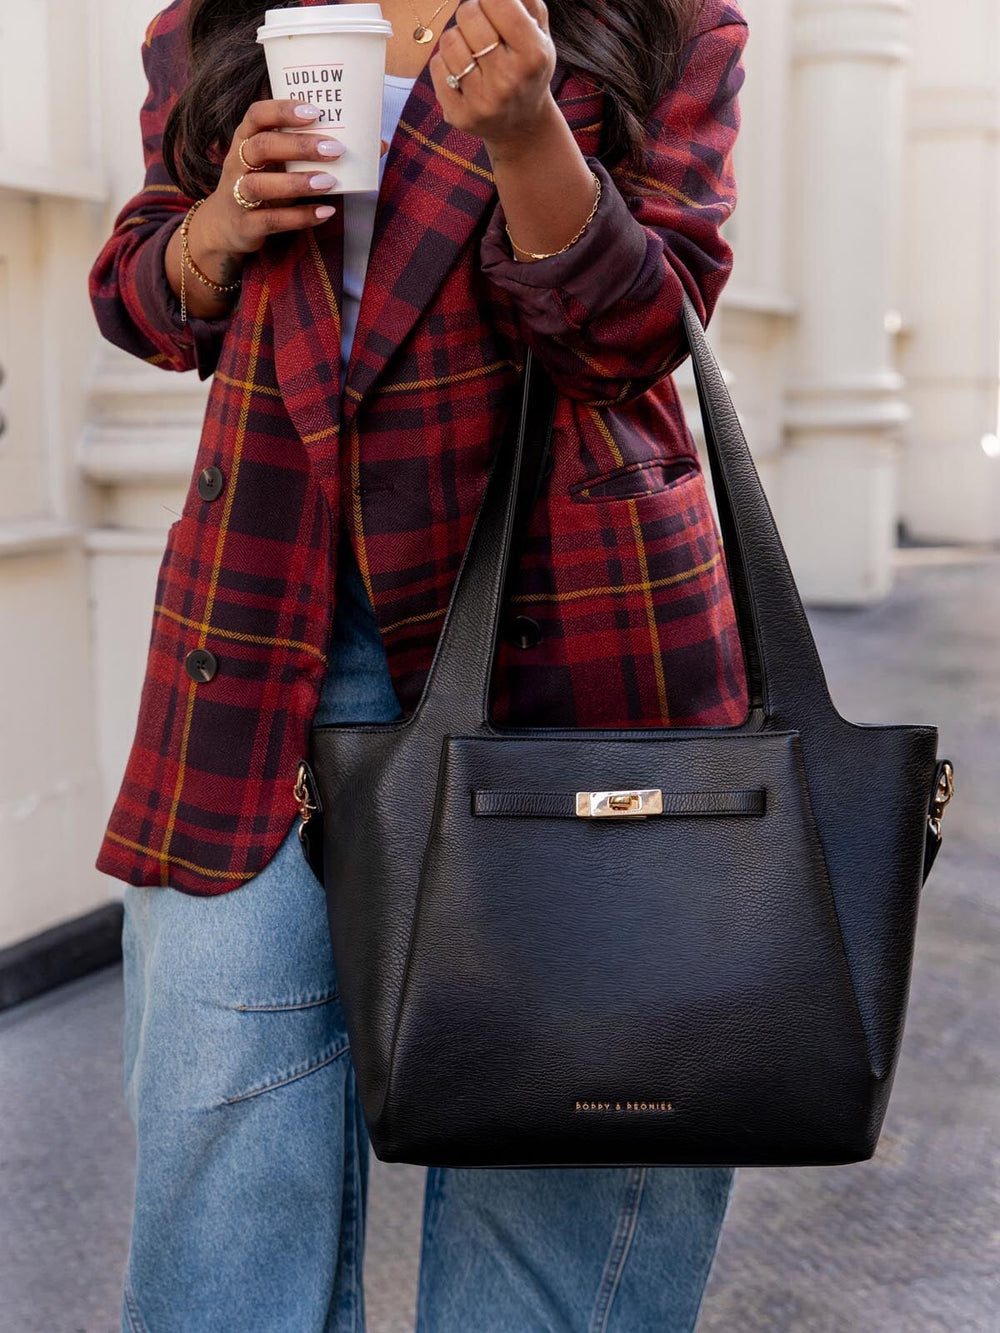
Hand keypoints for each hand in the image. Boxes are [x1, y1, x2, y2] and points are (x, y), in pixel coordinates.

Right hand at [194, 98, 389, 256]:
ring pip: (260, 184)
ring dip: (297, 182)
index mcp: (247, 139)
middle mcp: (238, 162)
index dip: (283, 110)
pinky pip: (271, 220)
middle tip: (335, 149)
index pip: (258, 114)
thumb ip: (317, 153)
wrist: (226, 227)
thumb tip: (377, 143)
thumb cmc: (265, 184)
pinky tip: (325, 212)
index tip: (315, 111)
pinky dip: (300, 217)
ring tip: (330, 181)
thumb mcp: (283, 164)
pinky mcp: (245, 225)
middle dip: (299, 145)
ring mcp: (238, 194)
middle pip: (262, 146)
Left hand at [430, 0, 556, 151]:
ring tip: (473, 52)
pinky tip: (463, 74)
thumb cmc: (527, 68)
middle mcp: (508, 79)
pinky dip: (446, 63)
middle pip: (468, 14)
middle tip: (481, 29)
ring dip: (458, 38)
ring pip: (449, 40)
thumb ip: (525, 1)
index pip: (496, 1)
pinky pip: (437, 65)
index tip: (493, 8)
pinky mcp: (460, 115)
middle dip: (472, 14)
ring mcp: (482, 101)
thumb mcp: (540, 34)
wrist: (521, 126)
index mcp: (533, 54)